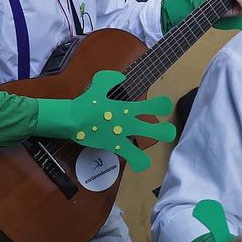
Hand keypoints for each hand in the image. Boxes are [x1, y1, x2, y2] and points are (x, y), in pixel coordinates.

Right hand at [35, 69, 174, 171]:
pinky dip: (137, 160)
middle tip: (169, 131)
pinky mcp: (114, 146)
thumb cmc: (85, 103)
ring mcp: (122, 135)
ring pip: (143, 144)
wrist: (71, 119)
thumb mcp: (97, 85)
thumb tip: (122, 78)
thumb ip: (110, 80)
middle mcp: (128, 122)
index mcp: (126, 107)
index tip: (166, 106)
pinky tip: (142, 164)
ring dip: (151, 147)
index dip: (161, 106)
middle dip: (164, 131)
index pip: (150, 106)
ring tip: (159, 148)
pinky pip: (129, 155)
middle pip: (153, 128)